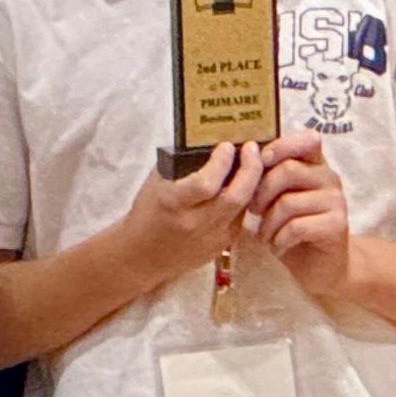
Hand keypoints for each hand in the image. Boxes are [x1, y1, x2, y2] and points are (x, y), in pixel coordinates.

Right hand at [111, 142, 273, 291]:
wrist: (142, 255)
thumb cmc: (147, 212)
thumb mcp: (157, 182)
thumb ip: (182, 162)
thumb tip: (211, 141)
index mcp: (174, 203)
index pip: (206, 183)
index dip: (221, 162)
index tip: (226, 146)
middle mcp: (195, 222)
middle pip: (235, 196)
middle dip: (250, 168)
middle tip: (251, 148)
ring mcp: (211, 238)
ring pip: (244, 206)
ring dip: (253, 181)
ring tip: (253, 161)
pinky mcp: (221, 246)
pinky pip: (241, 218)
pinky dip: (245, 198)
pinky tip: (243, 185)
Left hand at [241, 132, 354, 300]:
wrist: (321, 268)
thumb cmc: (292, 231)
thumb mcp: (278, 199)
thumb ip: (270, 176)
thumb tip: (243, 158)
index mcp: (316, 166)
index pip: (306, 141)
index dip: (280, 147)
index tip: (261, 161)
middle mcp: (330, 179)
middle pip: (288, 170)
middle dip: (261, 193)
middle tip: (254, 212)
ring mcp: (336, 201)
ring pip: (288, 202)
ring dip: (268, 224)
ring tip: (266, 237)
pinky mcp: (337, 226)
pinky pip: (296, 227)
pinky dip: (278, 240)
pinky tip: (277, 248)